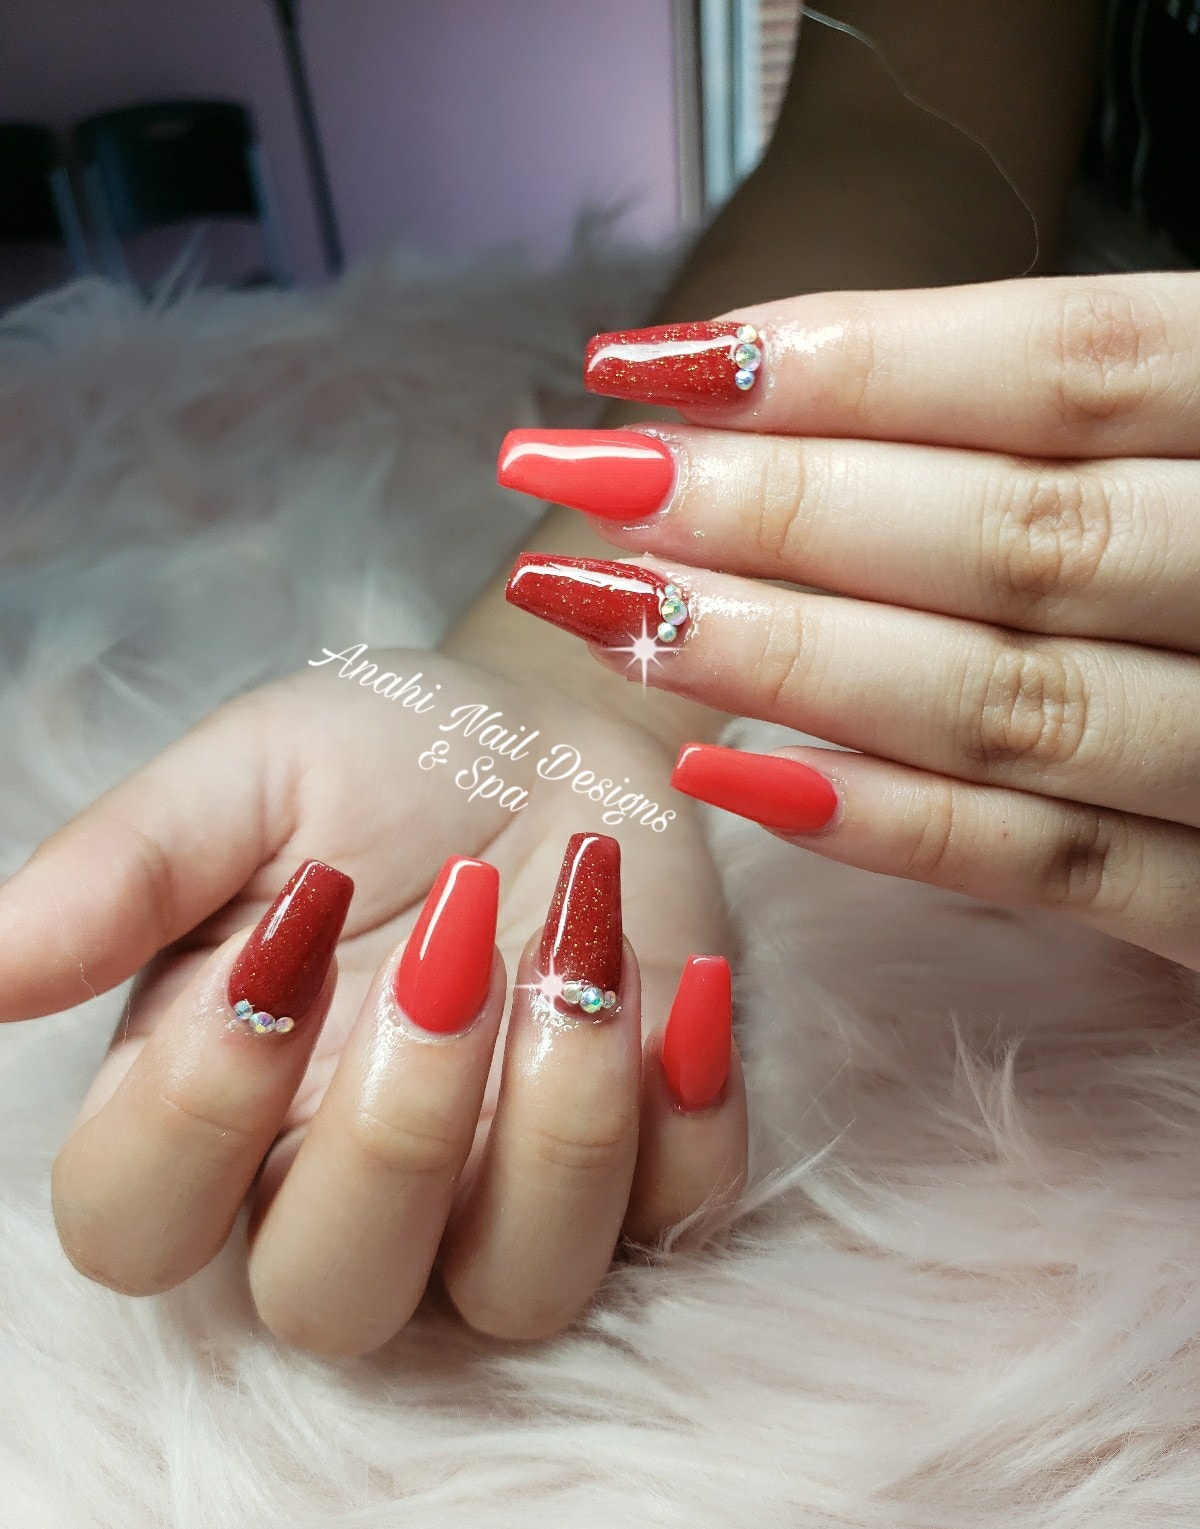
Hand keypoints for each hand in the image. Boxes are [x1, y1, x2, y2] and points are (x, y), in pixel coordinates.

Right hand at [0, 645, 744, 1352]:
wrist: (553, 735)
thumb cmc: (387, 759)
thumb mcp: (252, 774)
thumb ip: (126, 869)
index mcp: (220, 1099)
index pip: (134, 1224)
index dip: (189, 1120)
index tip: (275, 947)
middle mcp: (349, 1183)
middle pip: (327, 1299)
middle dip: (393, 1135)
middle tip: (449, 946)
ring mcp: (505, 1192)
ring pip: (517, 1292)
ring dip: (558, 1131)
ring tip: (582, 954)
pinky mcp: (649, 1162)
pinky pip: (679, 1213)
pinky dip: (690, 1114)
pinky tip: (678, 982)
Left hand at [497, 276, 1199, 971]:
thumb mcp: (1187, 460)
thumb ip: (1055, 432)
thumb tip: (774, 397)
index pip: (1070, 364)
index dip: (850, 359)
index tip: (652, 368)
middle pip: (1021, 530)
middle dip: (781, 507)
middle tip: (591, 484)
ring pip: (1018, 698)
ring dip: (796, 658)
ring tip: (623, 615)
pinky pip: (1059, 867)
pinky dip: (892, 823)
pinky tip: (731, 774)